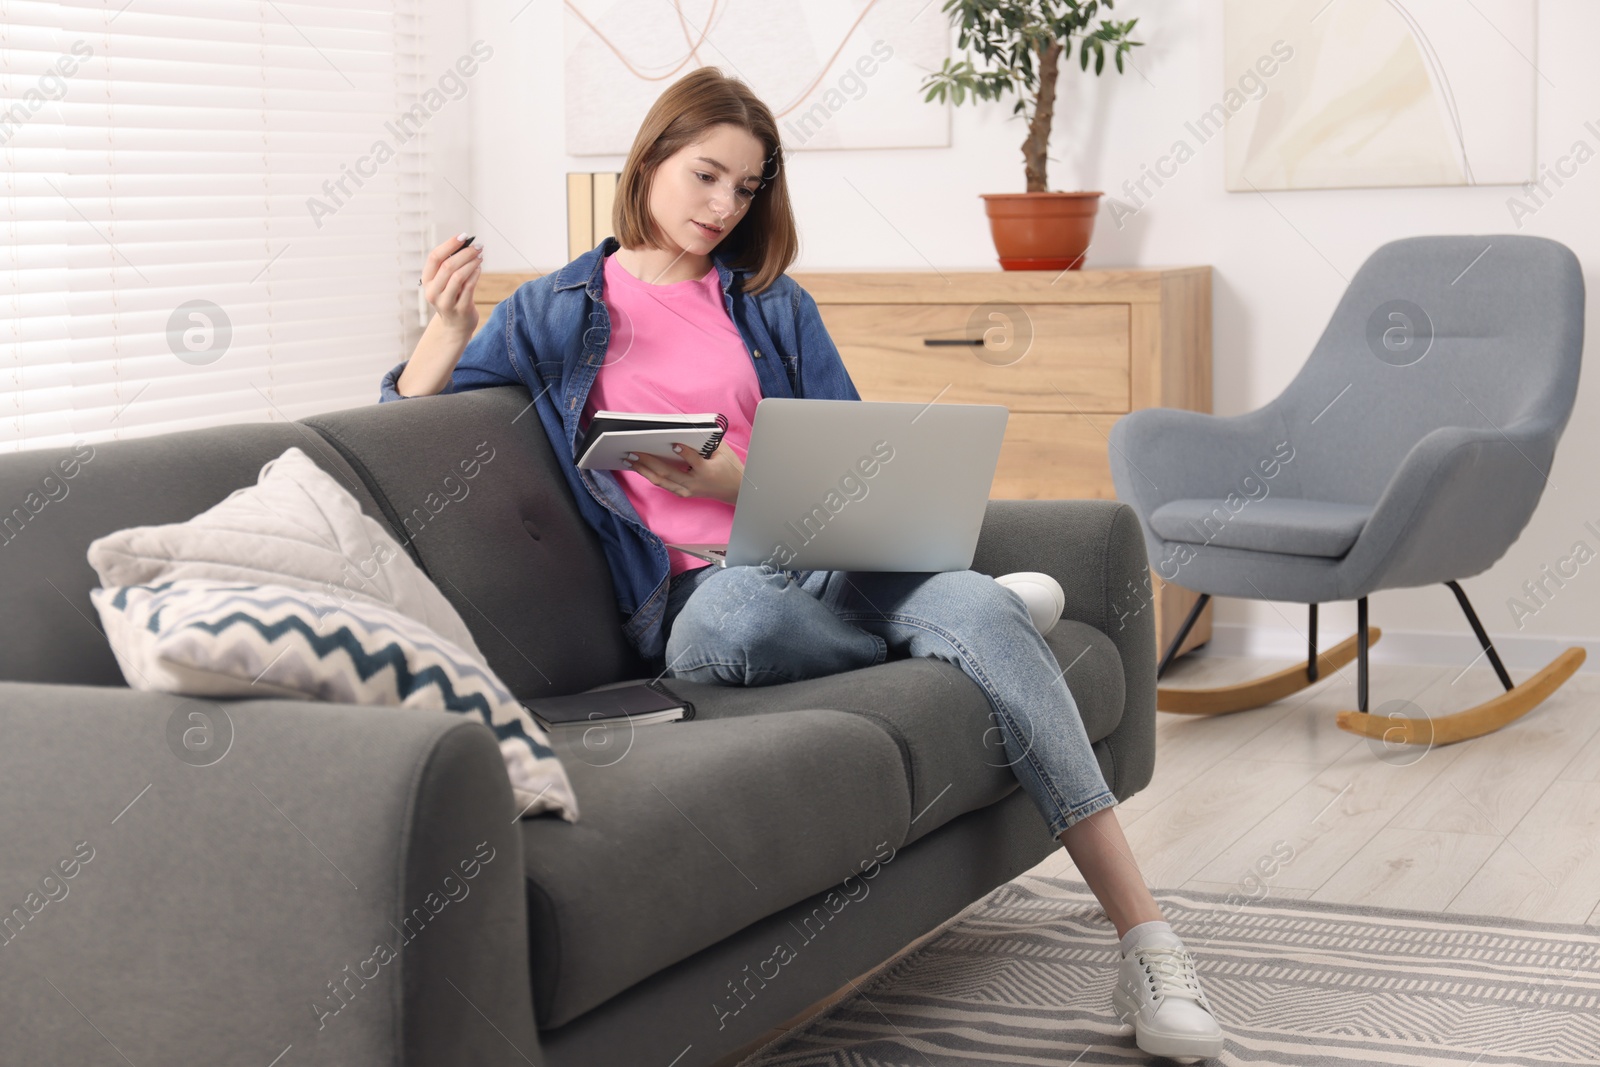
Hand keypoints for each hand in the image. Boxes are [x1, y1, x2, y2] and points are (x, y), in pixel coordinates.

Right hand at [421, 233, 483, 337]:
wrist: (455, 325)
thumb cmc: (452, 297)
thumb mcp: (444, 282)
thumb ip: (449, 265)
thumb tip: (465, 243)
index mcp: (426, 281)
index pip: (434, 257)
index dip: (449, 244)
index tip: (463, 236)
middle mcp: (432, 292)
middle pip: (448, 266)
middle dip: (465, 253)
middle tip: (478, 246)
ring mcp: (445, 302)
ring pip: (458, 276)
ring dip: (471, 263)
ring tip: (480, 256)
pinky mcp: (460, 309)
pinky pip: (469, 287)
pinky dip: (475, 274)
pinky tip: (479, 267)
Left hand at [623, 443, 743, 505]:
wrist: (735, 491)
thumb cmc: (729, 467)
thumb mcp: (723, 451)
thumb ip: (707, 441)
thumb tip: (686, 430)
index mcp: (707, 471)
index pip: (693, 460)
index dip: (683, 452)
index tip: (672, 443)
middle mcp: (694, 484)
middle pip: (667, 473)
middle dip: (648, 461)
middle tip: (633, 451)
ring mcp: (687, 491)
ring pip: (661, 481)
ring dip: (643, 470)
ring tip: (630, 459)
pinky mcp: (683, 493)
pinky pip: (663, 484)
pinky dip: (650, 475)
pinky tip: (639, 467)